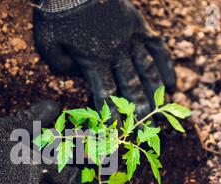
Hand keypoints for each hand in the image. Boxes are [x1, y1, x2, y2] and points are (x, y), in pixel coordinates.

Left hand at [33, 0, 175, 119]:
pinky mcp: (138, 25)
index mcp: (93, 61)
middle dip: (138, 112)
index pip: (106, 95)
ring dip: (155, 95)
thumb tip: (78, 79)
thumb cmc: (56, 14)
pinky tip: (172, 84)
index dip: (112, 115)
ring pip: (148, 71)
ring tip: (160, 114)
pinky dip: (166, 66)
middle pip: (131, 88)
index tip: (117, 132)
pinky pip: (157, 48)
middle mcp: (116, 53)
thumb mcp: (48, 44)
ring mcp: (130, 38)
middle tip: (145, 133)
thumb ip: (62, 67)